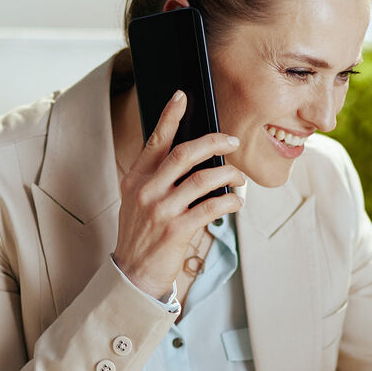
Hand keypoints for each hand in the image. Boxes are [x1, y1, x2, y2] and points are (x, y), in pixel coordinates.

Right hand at [112, 91, 245, 299]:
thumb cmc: (141, 236)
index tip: (182, 96)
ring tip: (238, 178)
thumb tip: (192, 161)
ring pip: (202, 180)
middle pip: (184, 154)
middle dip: (213, 142)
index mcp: (136, 179)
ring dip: (227, 175)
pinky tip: (236, 202)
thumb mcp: (138, 203)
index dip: (169, 116)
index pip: (155, 141)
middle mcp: (146, 191)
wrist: (133, 274)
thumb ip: (157, 180)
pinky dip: (229, 202)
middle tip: (232, 141)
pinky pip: (211, 208)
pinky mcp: (176, 230)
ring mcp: (161, 210)